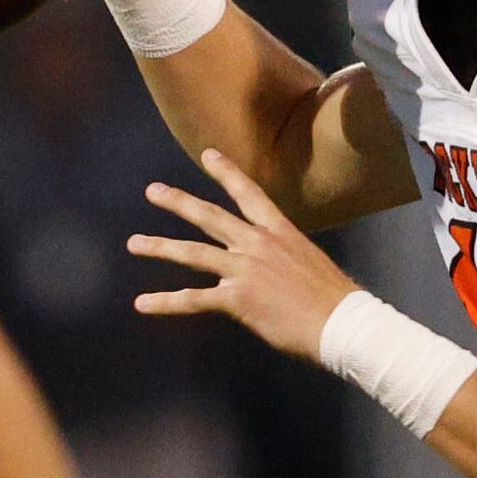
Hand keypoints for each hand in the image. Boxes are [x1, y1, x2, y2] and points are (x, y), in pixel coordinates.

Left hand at [129, 150, 361, 361]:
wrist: (342, 323)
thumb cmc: (335, 301)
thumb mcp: (310, 263)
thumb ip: (284, 260)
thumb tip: (272, 269)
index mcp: (280, 232)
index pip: (249, 193)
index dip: (227, 172)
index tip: (208, 154)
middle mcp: (258, 244)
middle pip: (209, 216)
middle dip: (178, 201)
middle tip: (152, 191)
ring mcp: (244, 269)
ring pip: (192, 253)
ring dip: (159, 247)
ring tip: (134, 244)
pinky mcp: (237, 298)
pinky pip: (193, 299)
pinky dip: (165, 302)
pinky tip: (142, 303)